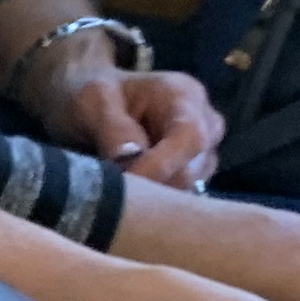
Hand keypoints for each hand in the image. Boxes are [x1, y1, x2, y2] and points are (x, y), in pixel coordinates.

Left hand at [32, 57, 222, 190]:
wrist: (93, 105)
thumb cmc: (94, 96)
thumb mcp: (93, 101)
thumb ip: (114, 128)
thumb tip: (129, 158)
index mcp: (186, 97)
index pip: (190, 137)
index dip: (160, 166)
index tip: (123, 183)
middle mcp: (206, 125)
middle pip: (190, 171)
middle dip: (149, 184)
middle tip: (108, 189)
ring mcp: (202, 154)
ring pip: (184, 191)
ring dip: (147, 195)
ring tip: (115, 185)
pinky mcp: (191, 178)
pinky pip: (175, 201)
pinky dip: (149, 203)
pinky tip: (126, 196)